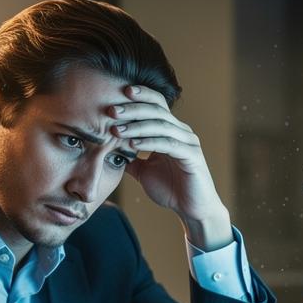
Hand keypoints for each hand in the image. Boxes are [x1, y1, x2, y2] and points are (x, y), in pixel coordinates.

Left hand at [110, 85, 232, 250]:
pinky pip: (169, 145)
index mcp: (171, 130)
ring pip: (161, 126)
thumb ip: (131, 159)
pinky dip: (150, 143)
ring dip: (137, 126)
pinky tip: (133, 145)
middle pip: (157, 110)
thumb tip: (110, 152)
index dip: (139, 96)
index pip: (156, 104)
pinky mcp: (192, 157)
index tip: (117, 93)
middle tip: (111, 111)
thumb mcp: (144, 171)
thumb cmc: (171, 189)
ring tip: (116, 130)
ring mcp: (188, 143)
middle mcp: (182, 131)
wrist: (192, 209)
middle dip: (133, 109)